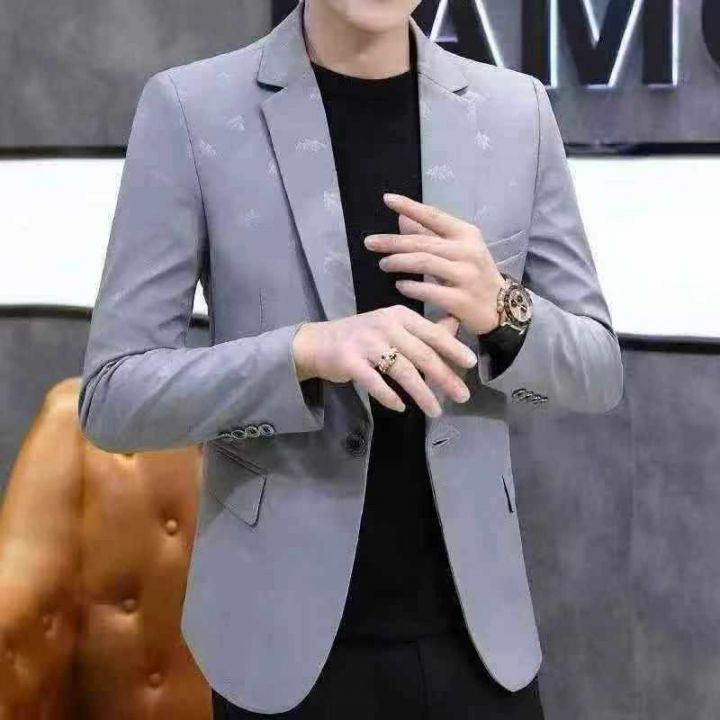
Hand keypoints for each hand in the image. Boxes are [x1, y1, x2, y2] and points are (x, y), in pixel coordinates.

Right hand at [292, 306, 477, 416]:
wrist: (318, 342)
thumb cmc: (363, 336)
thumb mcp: (394, 326)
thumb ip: (424, 329)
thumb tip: (456, 324)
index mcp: (400, 315)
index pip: (432, 333)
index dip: (453, 348)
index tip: (470, 364)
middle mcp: (386, 326)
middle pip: (422, 354)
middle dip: (445, 377)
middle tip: (462, 396)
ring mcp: (367, 343)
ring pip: (402, 370)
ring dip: (421, 393)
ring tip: (436, 410)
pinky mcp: (350, 361)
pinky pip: (375, 382)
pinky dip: (389, 396)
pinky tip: (401, 408)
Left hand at [364, 193, 503, 335]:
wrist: (502, 309)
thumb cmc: (474, 275)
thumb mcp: (457, 250)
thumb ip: (430, 235)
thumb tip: (402, 217)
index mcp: (466, 234)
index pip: (434, 216)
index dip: (410, 206)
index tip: (387, 199)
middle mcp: (467, 252)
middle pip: (423, 242)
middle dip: (393, 242)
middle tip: (370, 243)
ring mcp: (466, 276)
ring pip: (425, 263)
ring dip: (399, 262)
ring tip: (383, 264)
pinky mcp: (461, 300)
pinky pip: (430, 291)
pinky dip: (412, 287)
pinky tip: (400, 285)